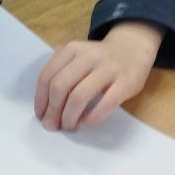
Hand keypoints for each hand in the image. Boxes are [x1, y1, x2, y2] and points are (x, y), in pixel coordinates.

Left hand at [34, 21, 162, 131]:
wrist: (133, 49)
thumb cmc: (99, 58)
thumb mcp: (77, 53)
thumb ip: (59, 68)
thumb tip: (43, 103)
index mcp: (72, 50)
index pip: (47, 76)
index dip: (40, 99)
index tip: (41, 115)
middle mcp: (88, 56)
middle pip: (60, 87)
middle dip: (53, 111)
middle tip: (52, 125)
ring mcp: (108, 69)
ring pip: (79, 96)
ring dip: (69, 117)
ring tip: (68, 126)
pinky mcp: (126, 83)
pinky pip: (104, 104)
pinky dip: (91, 118)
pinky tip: (84, 124)